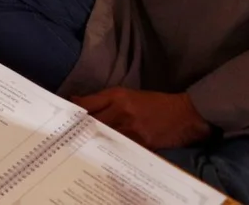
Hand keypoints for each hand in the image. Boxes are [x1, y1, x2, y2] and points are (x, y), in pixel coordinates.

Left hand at [73, 89, 209, 149]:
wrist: (185, 115)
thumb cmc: (155, 103)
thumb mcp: (128, 95)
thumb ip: (103, 99)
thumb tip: (76, 102)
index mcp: (118, 96)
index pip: (88, 104)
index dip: (73, 111)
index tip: (62, 116)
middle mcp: (122, 111)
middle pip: (93, 122)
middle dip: (79, 128)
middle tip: (66, 135)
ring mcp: (132, 129)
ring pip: (104, 136)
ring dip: (92, 141)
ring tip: (79, 145)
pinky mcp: (142, 144)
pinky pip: (120, 148)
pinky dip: (110, 150)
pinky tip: (102, 154)